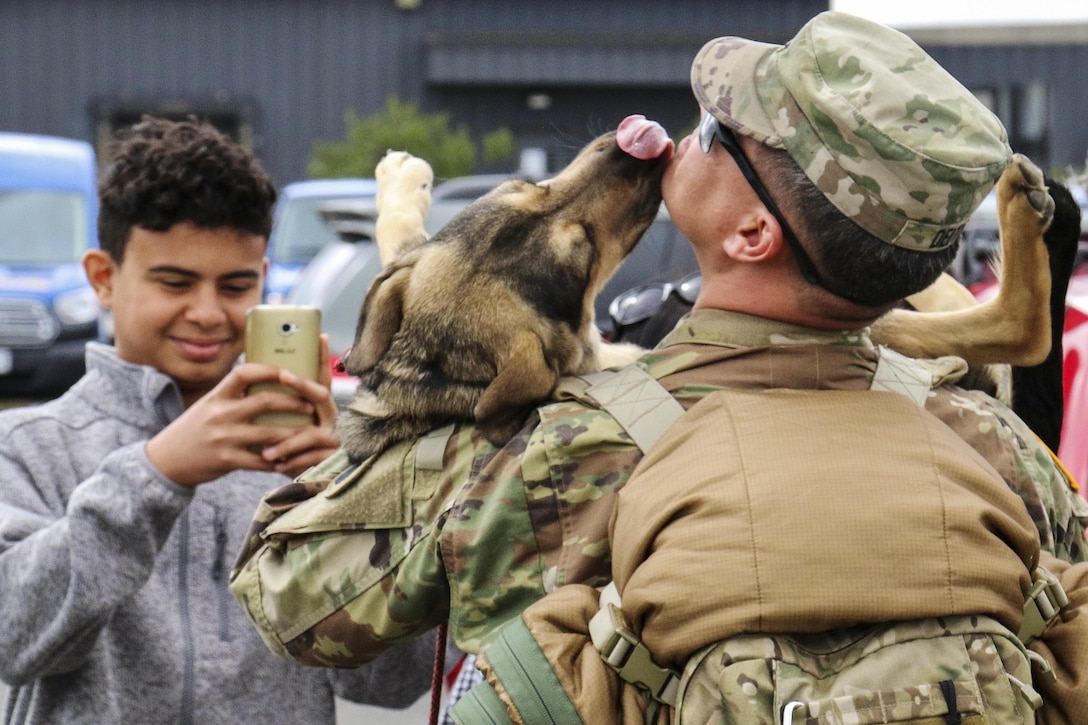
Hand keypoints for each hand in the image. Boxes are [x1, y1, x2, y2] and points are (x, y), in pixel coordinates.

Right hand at [146, 335, 340, 485]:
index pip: (243, 373)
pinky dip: (279, 459)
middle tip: (310, 405)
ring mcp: (223, 438)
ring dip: (293, 432)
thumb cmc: (194, 429)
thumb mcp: (208, 406)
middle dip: (292, 402)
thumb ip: (233, 396)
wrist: (165, 460)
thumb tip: (266, 380)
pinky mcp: (226, 460)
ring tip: (309, 431)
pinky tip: (292, 457)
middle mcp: (219, 414)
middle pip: (264, 402)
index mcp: (216, 396)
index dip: (268, 370)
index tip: (289, 371)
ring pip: (268, 433)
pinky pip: (260, 460)